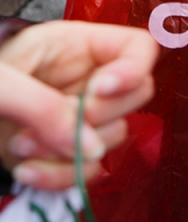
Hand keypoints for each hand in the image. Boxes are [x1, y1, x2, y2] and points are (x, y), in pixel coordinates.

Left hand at [0, 21, 157, 190]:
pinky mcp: (68, 152)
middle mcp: (90, 79)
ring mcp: (82, 117)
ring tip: (21, 144)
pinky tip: (24, 170)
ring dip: (70, 151)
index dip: (133, 69)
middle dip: (98, 116)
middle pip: (137, 95)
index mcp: (80, 44)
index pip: (140, 47)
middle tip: (57, 120)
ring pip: (114, 138)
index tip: (101, 90)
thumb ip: (45, 105)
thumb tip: (92, 147)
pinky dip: (59, 177)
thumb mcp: (3, 81)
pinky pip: (89, 172)